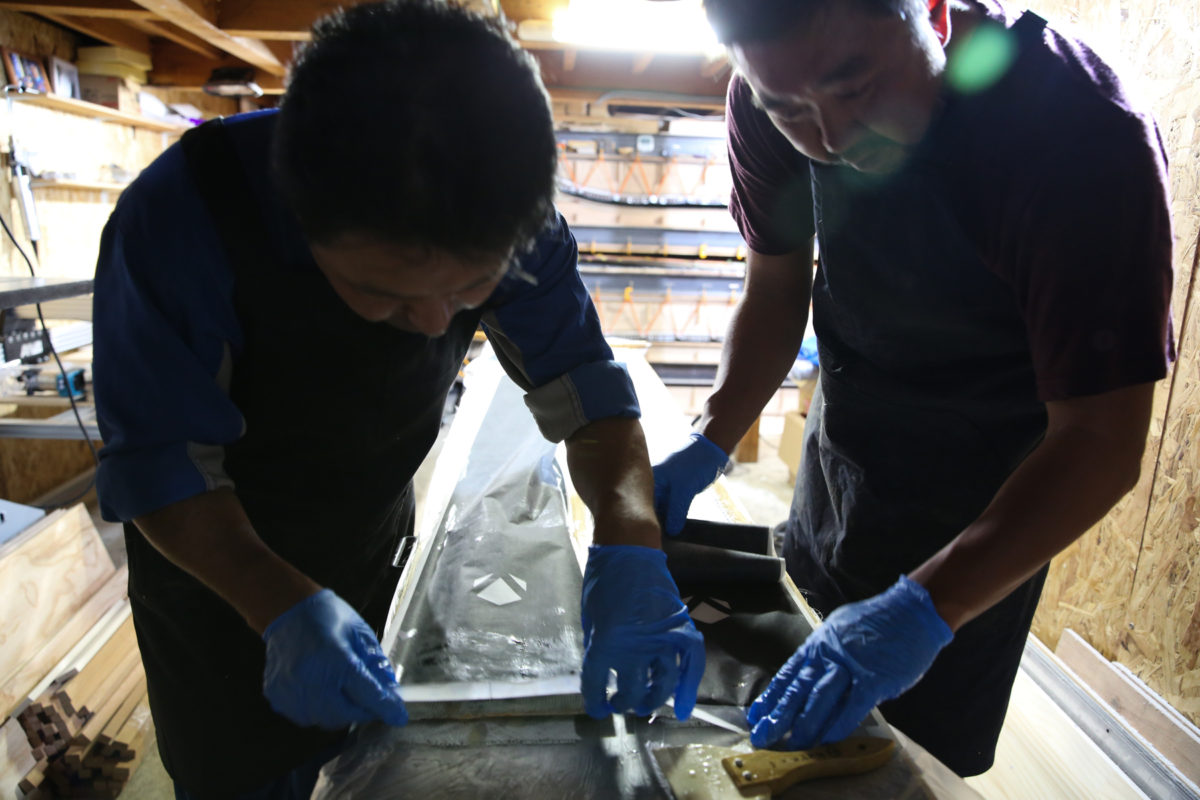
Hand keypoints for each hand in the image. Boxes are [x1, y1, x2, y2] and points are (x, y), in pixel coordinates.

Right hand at [262, 589, 408, 729]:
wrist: (286, 610)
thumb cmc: (325, 616)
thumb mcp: (360, 633)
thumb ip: (376, 663)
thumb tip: (390, 690)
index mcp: (336, 658)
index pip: (368, 693)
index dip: (387, 707)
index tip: (398, 715)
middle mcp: (311, 677)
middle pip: (347, 714)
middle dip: (364, 710)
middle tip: (371, 700)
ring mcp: (291, 689)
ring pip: (326, 720)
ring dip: (341, 712)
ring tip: (343, 690)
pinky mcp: (277, 696)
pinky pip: (305, 716)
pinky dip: (319, 710)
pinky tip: (322, 690)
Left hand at [580, 545, 705, 719]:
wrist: (629, 549)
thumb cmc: (603, 580)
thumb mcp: (590, 617)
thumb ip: (597, 646)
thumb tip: (601, 673)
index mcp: (605, 642)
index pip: (598, 685)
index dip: (596, 702)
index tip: (597, 709)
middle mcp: (634, 646)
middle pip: (631, 691)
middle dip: (625, 703)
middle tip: (622, 703)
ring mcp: (660, 638)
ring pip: (661, 684)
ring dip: (652, 699)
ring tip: (645, 704)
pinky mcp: (679, 629)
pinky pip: (688, 665)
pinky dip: (686, 689)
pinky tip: (680, 706)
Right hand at [652, 433, 729, 534]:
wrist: (712, 450)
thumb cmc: (696, 464)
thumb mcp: (685, 491)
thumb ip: (676, 512)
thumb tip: (671, 531)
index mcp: (651, 479)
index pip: (642, 504)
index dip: (645, 519)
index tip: (649, 534)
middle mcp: (655, 482)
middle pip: (650, 506)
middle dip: (655, 519)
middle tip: (659, 536)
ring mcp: (666, 485)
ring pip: (661, 505)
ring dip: (664, 517)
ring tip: (666, 533)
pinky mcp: (676, 488)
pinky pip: (671, 503)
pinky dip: (672, 512)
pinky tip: (675, 523)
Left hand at [748, 576, 951, 748]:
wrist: (911, 611)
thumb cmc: (878, 621)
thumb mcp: (840, 630)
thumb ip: (826, 654)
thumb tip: (815, 675)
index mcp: (819, 644)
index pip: (788, 674)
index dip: (772, 696)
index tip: (757, 715)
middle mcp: (828, 655)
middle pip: (797, 689)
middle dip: (779, 715)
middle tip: (764, 736)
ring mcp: (850, 667)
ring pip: (819, 699)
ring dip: (804, 724)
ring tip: (792, 743)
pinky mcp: (873, 679)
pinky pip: (852, 706)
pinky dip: (838, 724)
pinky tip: (827, 739)